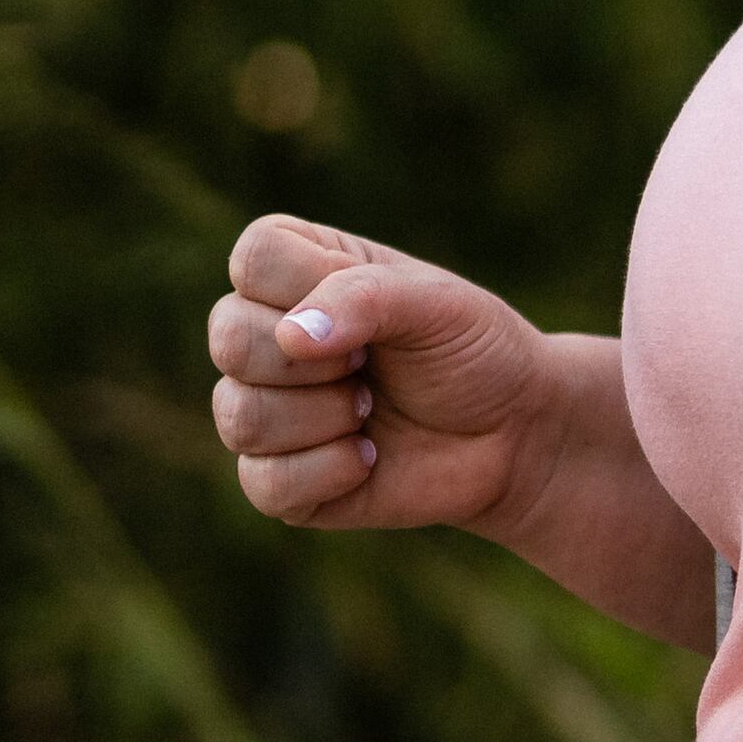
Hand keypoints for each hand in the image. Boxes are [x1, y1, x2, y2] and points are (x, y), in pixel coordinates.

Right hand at [203, 216, 559, 534]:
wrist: (513, 432)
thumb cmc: (472, 351)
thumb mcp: (437, 304)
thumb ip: (365, 297)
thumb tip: (292, 338)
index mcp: (296, 272)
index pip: (254, 259)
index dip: (311, 285)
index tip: (374, 306)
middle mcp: (267, 337)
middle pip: (229, 337)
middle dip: (319, 361)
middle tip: (372, 364)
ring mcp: (265, 409)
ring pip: (239, 415)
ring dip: (326, 417)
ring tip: (371, 409)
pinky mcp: (277, 480)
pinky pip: (264, 482)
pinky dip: (330, 471)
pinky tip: (368, 458)